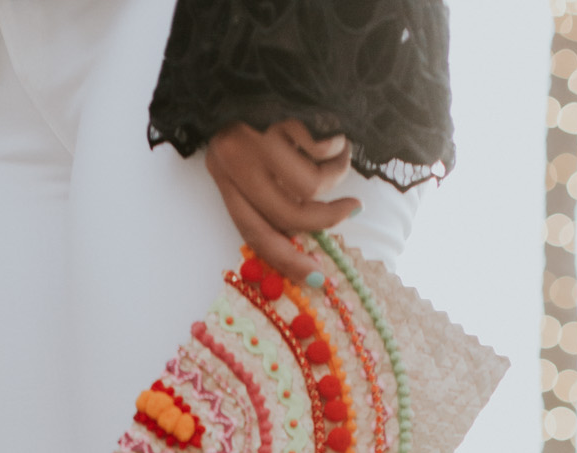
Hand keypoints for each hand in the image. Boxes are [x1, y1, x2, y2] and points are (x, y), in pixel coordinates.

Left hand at [205, 120, 361, 284]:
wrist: (246, 52)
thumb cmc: (253, 107)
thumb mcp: (247, 155)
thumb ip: (265, 192)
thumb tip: (304, 237)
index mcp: (224, 175)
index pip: (255, 232)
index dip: (287, 258)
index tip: (316, 277)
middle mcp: (236, 160)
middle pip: (290, 214)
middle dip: (327, 220)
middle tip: (352, 209)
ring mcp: (259, 137)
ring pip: (312, 183)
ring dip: (335, 171)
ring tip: (337, 148)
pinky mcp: (283, 113)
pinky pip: (322, 149)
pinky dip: (336, 142)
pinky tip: (331, 125)